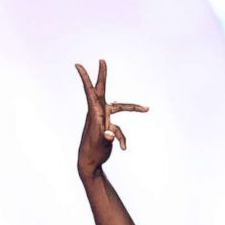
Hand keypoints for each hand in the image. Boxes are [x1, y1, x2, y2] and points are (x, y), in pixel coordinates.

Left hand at [76, 60, 147, 177]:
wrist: (90, 164)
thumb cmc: (92, 153)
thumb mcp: (100, 145)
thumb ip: (106, 138)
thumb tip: (110, 134)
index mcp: (94, 112)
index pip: (89, 91)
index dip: (85, 78)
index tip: (78, 65)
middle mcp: (98, 112)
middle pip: (102, 90)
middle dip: (102, 76)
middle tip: (102, 60)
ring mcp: (103, 118)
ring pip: (120, 108)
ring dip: (133, 108)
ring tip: (146, 108)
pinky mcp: (107, 126)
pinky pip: (119, 128)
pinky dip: (122, 138)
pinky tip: (124, 148)